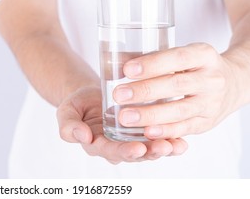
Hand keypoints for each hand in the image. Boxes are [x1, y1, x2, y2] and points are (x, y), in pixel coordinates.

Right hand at [56, 86, 187, 163]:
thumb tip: (82, 136)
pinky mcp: (143, 130)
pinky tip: (183, 140)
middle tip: (163, 146)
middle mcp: (117, 146)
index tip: (137, 148)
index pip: (111, 151)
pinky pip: (157, 137)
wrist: (89, 95)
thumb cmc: (78, 104)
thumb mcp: (67, 112)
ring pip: (149, 148)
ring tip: (177, 145)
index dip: (124, 151)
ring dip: (164, 148)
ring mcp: (131, 139)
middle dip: (150, 152)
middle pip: (135, 153)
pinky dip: (171, 139)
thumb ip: (69, 126)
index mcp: (97, 144)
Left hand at [114, 43, 238, 139]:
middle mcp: (211, 79)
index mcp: (203, 55)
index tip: (127, 70)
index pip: (177, 58)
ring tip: (125, 117)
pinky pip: (185, 128)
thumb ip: (153, 58)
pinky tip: (147, 132)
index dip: (152, 64)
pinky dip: (165, 131)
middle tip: (118, 95)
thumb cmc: (195, 67)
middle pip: (176, 85)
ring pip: (179, 110)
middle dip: (145, 91)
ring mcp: (211, 103)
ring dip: (150, 115)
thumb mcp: (182, 55)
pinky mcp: (207, 122)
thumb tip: (115, 61)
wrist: (232, 83)